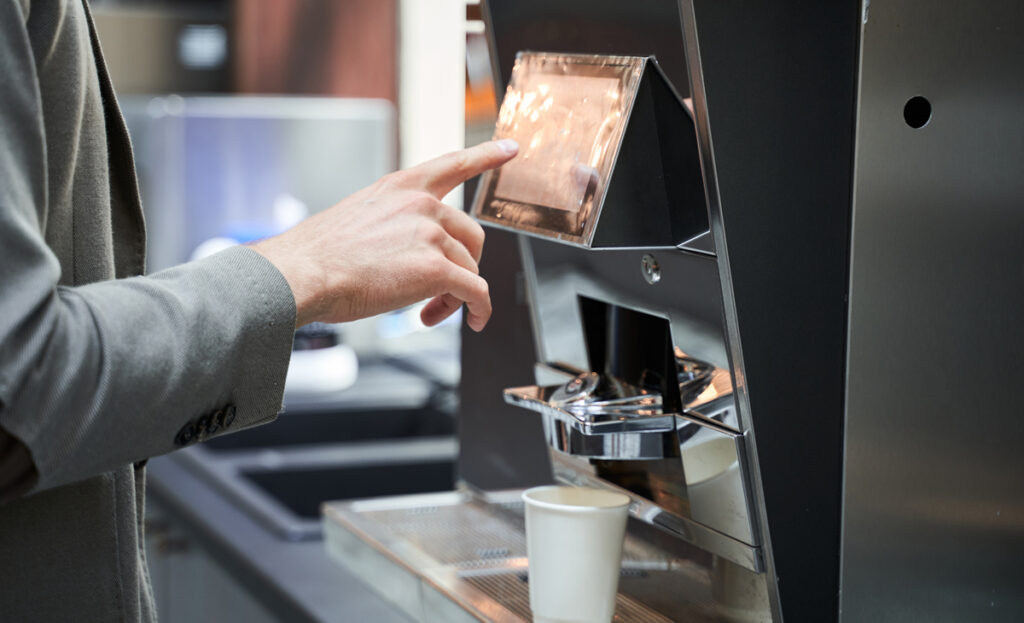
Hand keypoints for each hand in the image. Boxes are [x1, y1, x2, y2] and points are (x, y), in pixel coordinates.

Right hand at [251, 139, 518, 330]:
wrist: (301, 275)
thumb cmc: (316, 258)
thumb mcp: (356, 218)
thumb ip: (392, 224)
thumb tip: (409, 253)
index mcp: (400, 187)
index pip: (453, 163)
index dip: (486, 155)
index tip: (511, 148)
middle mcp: (421, 204)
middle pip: (471, 236)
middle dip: (461, 267)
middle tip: (437, 293)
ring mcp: (430, 234)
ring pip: (471, 269)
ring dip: (456, 296)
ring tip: (430, 313)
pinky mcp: (436, 268)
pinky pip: (476, 292)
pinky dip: (479, 310)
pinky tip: (473, 321)